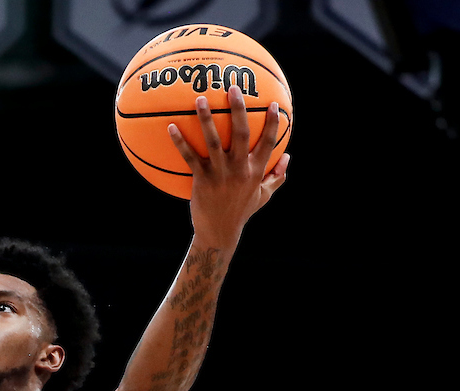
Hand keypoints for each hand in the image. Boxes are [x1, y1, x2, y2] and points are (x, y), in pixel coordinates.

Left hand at [168, 87, 288, 248]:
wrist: (219, 233)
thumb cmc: (241, 212)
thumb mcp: (263, 196)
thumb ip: (277, 177)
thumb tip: (288, 158)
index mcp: (255, 172)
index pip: (268, 143)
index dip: (273, 123)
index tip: (273, 104)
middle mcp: (239, 170)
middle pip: (241, 134)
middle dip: (238, 109)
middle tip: (233, 87)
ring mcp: (219, 174)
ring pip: (213, 142)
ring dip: (206, 119)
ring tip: (199, 99)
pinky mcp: (202, 180)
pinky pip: (189, 157)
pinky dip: (180, 142)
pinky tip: (171, 126)